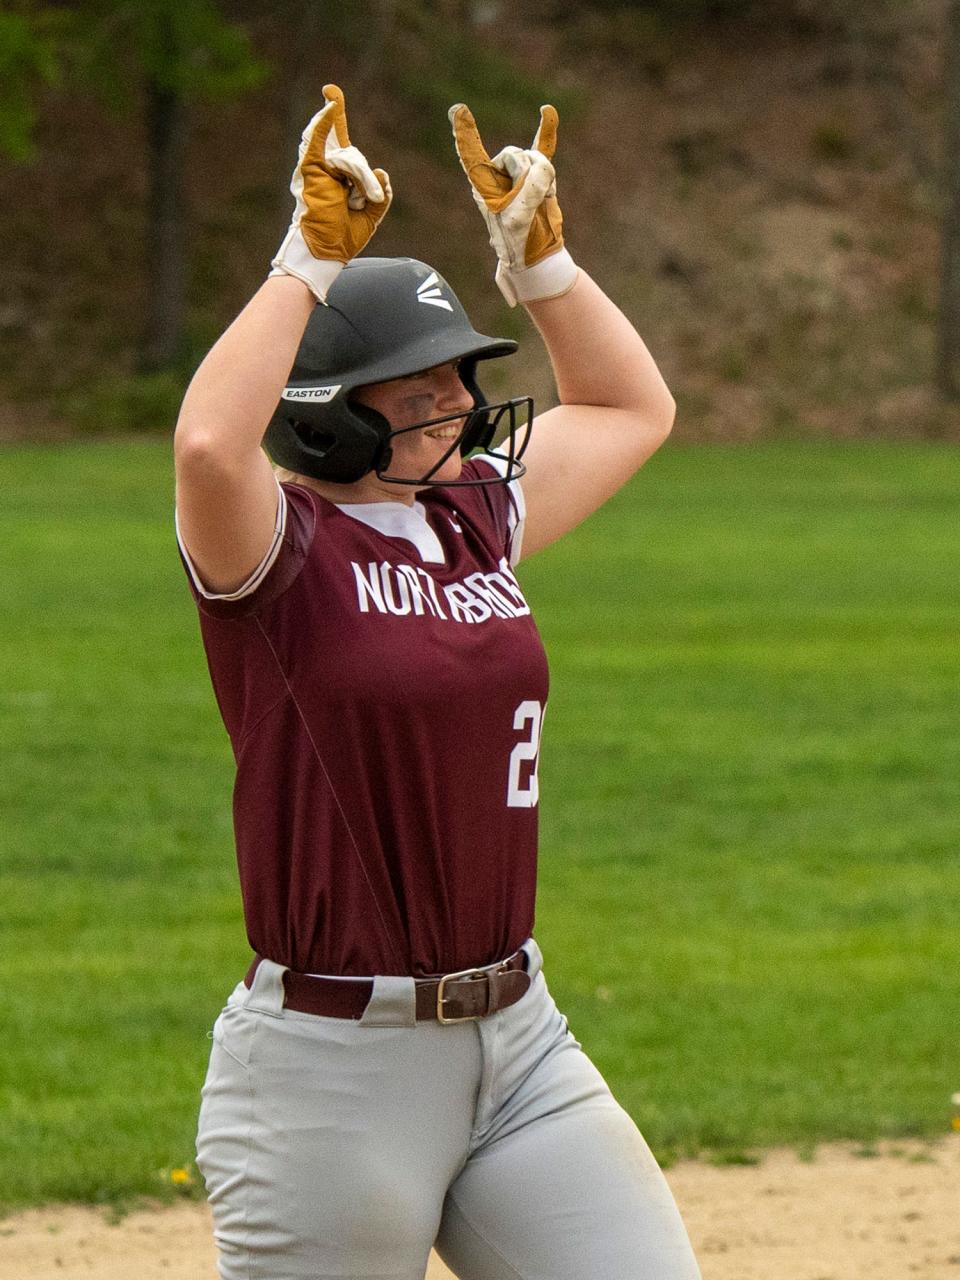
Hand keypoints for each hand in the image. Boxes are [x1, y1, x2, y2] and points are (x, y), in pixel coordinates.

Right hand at [271, 84, 391, 299]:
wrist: (324, 253)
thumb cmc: (342, 239)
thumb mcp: (371, 216)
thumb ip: (381, 194)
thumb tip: (381, 171)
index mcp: (337, 178)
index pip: (341, 143)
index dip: (335, 116)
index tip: (332, 92)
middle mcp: (326, 169)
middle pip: (355, 157)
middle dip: (366, 180)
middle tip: (365, 201)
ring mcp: (317, 168)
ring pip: (350, 157)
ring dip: (361, 180)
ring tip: (358, 201)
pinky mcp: (311, 170)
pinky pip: (319, 139)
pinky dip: (325, 121)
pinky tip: (331, 101)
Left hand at [448, 102, 576, 306]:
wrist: (536, 253)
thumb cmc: (520, 240)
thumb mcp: (520, 217)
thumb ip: (530, 187)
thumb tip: (541, 165)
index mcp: (483, 186)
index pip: (472, 156)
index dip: (465, 135)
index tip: (457, 111)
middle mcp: (497, 176)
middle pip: (514, 155)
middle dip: (526, 175)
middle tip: (529, 203)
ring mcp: (517, 175)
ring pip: (533, 159)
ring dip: (543, 181)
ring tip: (542, 203)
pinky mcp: (536, 177)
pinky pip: (541, 149)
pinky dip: (546, 132)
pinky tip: (547, 111)